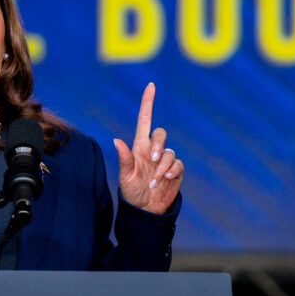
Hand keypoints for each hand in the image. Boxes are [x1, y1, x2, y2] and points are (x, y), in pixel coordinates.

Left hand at [113, 82, 183, 213]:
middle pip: (161, 133)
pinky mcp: (175, 171)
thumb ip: (124, 159)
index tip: (151, 86)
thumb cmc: (131, 192)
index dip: (147, 103)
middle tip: (152, 158)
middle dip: (159, 143)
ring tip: (153, 181)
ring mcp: (164, 160)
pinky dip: (172, 171)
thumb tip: (116, 140)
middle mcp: (152, 150)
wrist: (145, 210)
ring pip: (170, 153)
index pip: (144, 120)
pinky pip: (178, 164)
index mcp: (138, 147)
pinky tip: (164, 180)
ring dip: (162, 167)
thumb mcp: (125, 177)